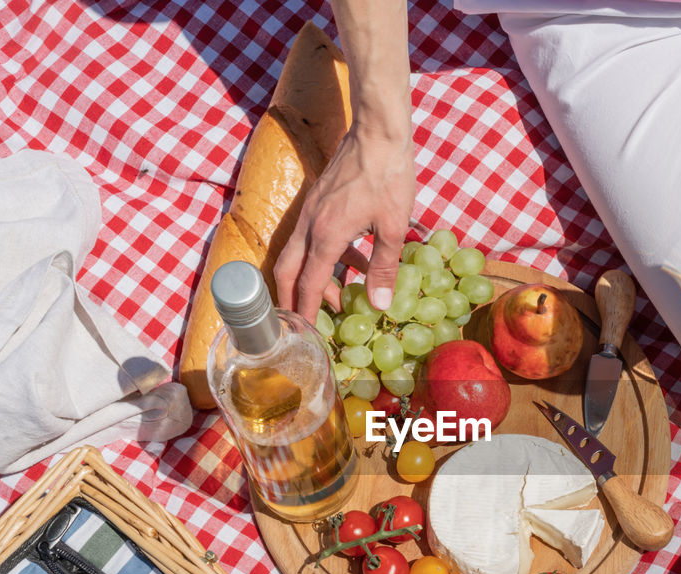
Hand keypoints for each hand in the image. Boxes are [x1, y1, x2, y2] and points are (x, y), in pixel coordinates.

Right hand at [274, 128, 415, 317]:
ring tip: (341, 296)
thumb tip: (379, 304)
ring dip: (314, 278)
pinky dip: (327, 257)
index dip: (305, 313)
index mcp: (325, 235)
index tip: (304, 335)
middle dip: (292, 300)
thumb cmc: (389, 177)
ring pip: (299, 255)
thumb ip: (383, 268)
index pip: (307, 285)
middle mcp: (309, 225)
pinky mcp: (319, 202)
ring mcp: (311, 211)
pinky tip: (358, 261)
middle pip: (288, 272)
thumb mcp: (392, 227)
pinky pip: (313, 238)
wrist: (377, 131)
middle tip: (305, 322)